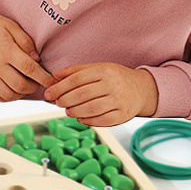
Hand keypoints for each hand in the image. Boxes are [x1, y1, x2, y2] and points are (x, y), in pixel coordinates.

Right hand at [0, 3, 54, 100]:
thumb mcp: (13, 27)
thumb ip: (26, 43)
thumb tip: (37, 60)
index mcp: (6, 51)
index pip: (29, 69)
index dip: (44, 77)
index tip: (53, 81)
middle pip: (20, 85)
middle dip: (35, 86)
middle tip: (39, 81)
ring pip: (9, 94)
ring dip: (22, 93)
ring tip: (27, 84)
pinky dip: (9, 97)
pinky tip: (14, 89)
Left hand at [44, 63, 158, 125]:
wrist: (141, 89)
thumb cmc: (114, 78)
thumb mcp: (97, 68)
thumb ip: (76, 71)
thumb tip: (54, 75)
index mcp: (104, 71)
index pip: (77, 78)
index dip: (60, 87)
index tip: (49, 93)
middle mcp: (113, 85)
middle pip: (83, 94)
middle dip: (65, 100)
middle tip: (57, 103)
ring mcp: (119, 100)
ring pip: (92, 108)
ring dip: (75, 111)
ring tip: (68, 111)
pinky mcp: (123, 115)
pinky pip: (102, 120)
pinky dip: (88, 120)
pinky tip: (80, 118)